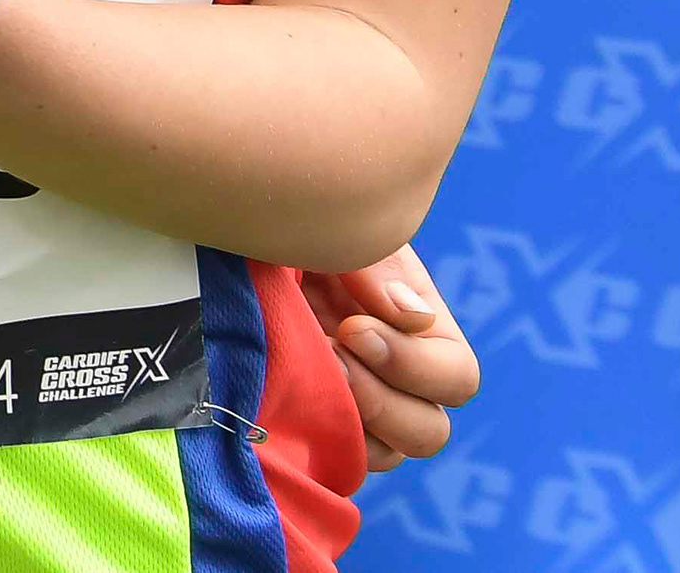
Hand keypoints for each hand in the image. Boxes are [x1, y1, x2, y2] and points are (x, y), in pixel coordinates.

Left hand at [303, 246, 475, 471]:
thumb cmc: (287, 224)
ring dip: (350, 419)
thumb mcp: (336, 230)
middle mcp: (394, 373)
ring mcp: (353, 402)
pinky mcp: (311, 418)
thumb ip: (378, 267)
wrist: (223, 233)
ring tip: (305, 370)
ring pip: (386, 454)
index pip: (456, 377)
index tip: (351, 328)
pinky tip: (282, 392)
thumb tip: (414, 318)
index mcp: (416, 327)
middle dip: (380, 398)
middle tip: (327, 355)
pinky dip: (317, 436)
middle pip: (429, 430)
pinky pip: (334, 457)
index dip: (412, 364)